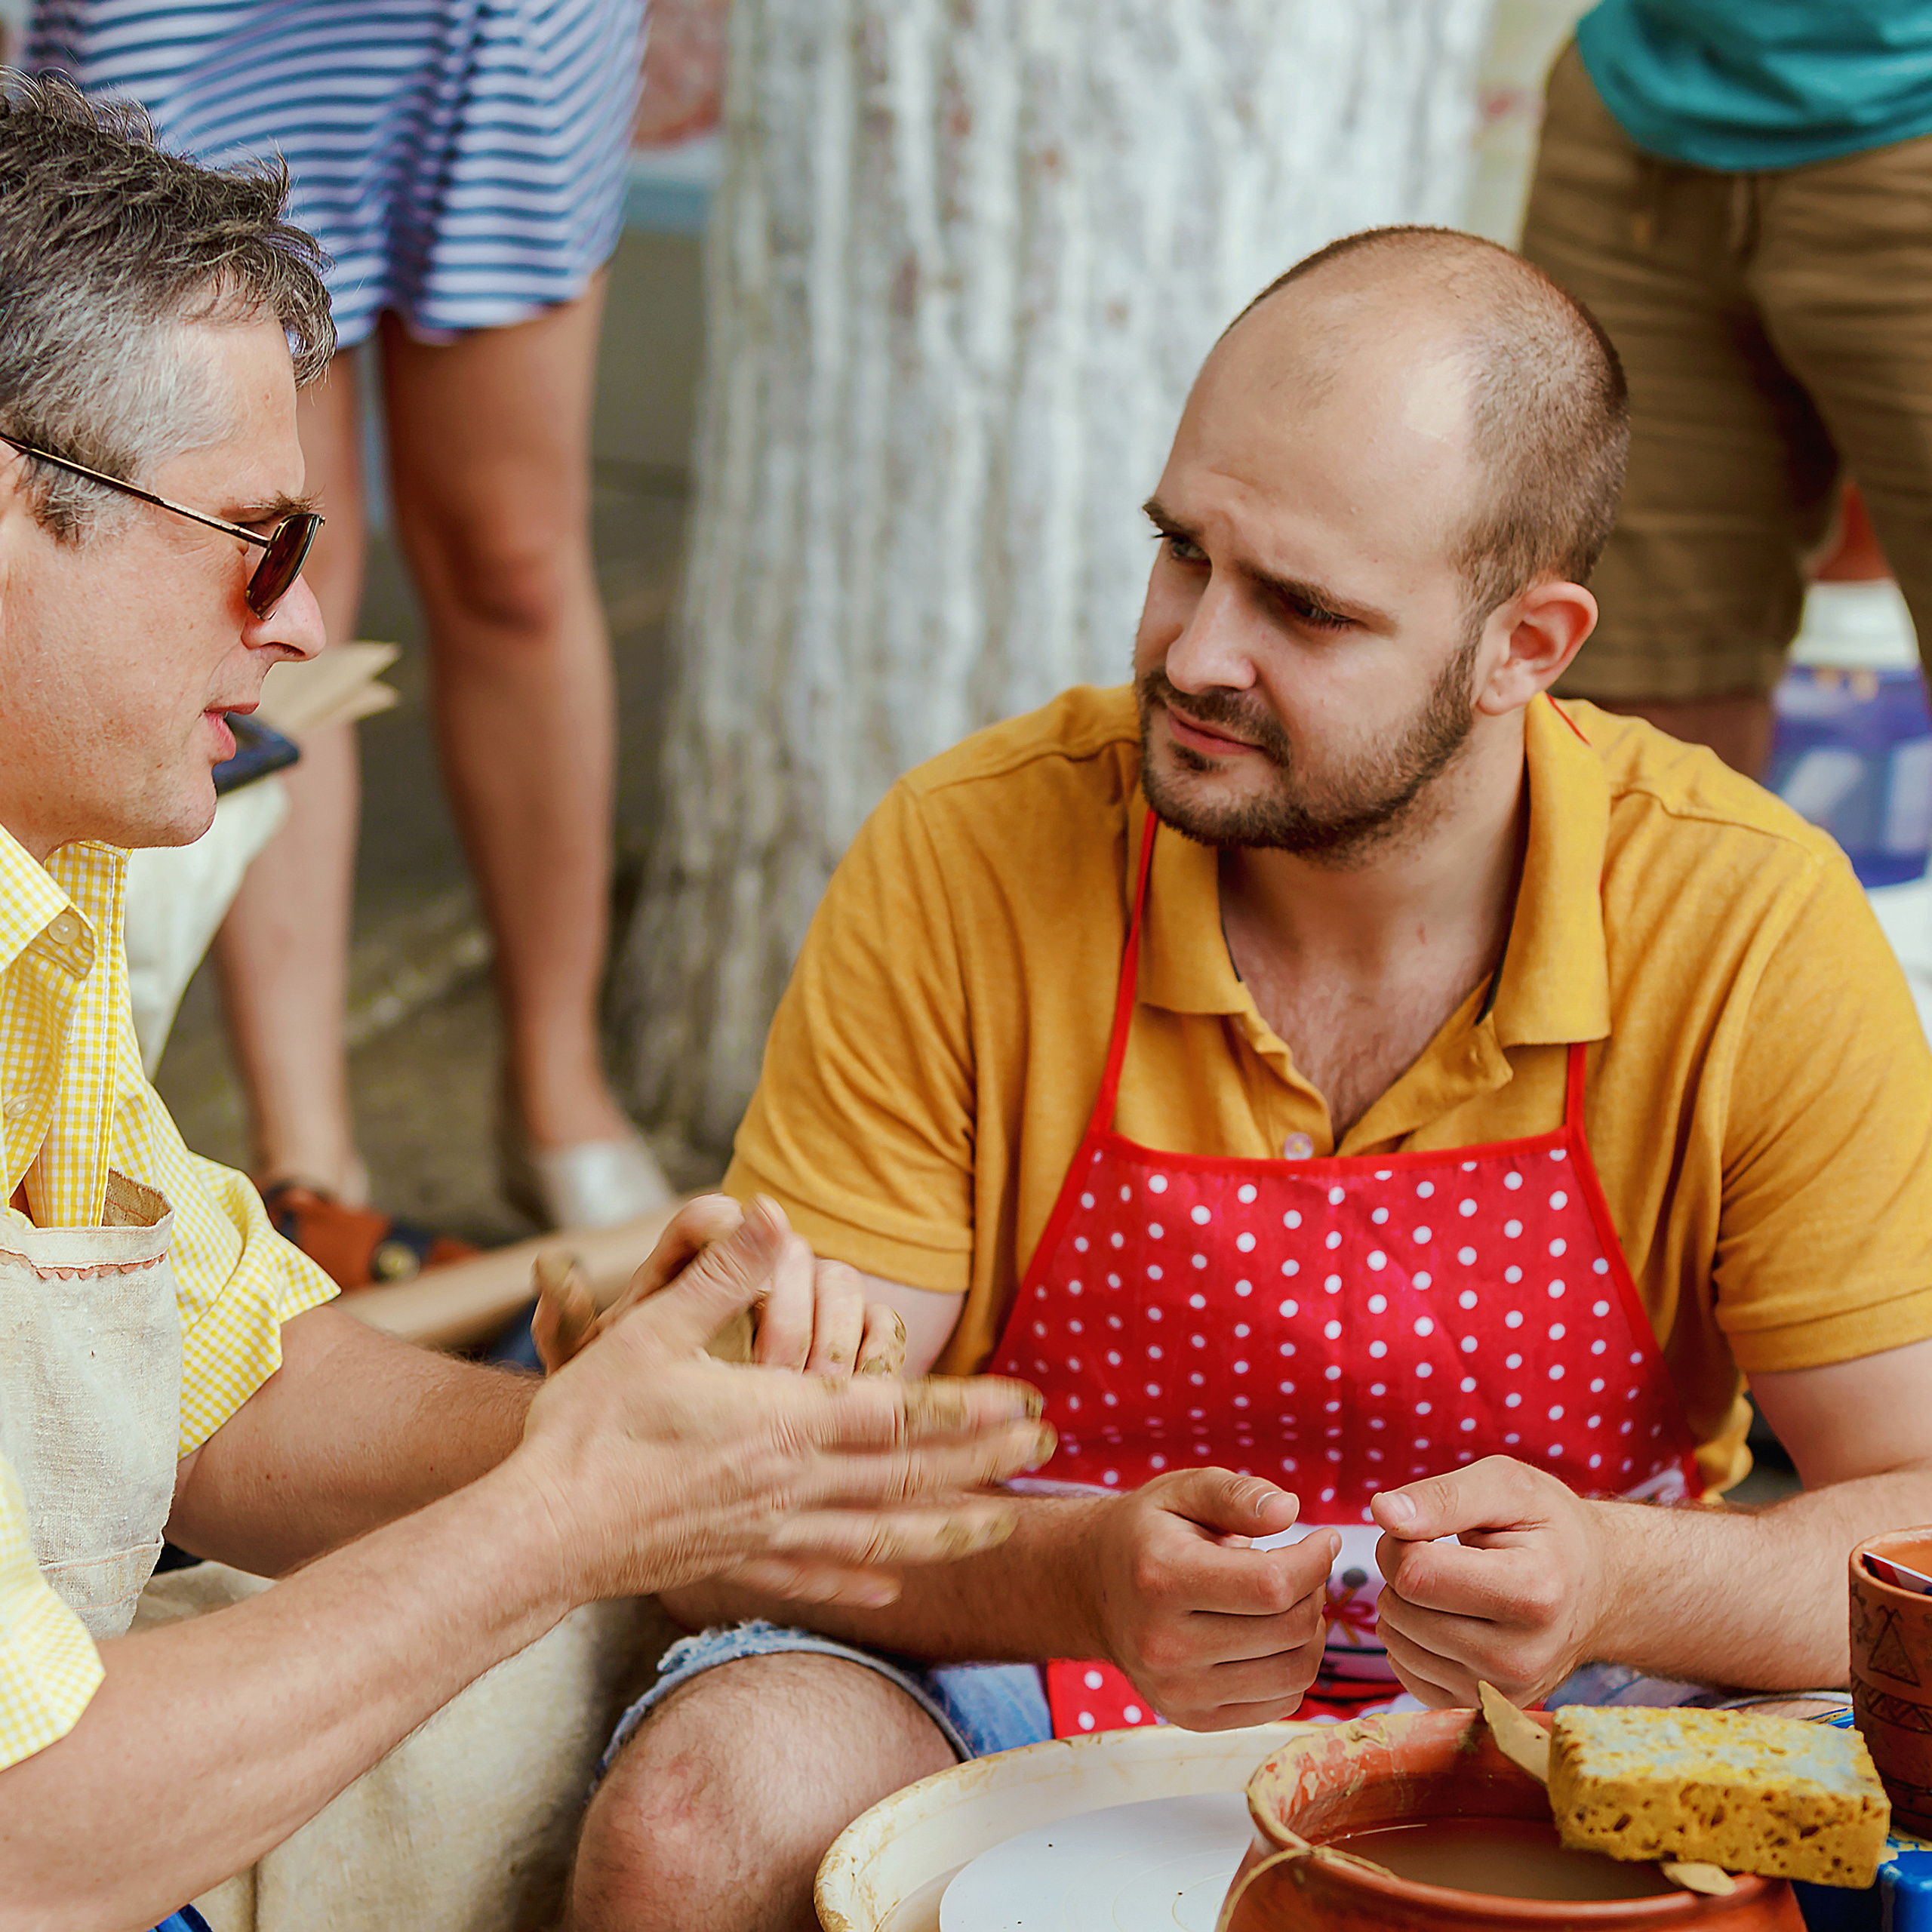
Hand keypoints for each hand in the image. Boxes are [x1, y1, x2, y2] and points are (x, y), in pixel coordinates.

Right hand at [513, 1201, 1052, 1607]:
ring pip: (880, 1536)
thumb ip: (722, 1274)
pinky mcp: (734, 1565)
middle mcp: (791, 1484)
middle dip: (985, 1463)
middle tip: (1047, 1452)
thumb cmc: (588, 1427)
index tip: (1028, 1401)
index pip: (899, 1412)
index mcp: (783, 1422)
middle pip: (909, 1476)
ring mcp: (766, 1533)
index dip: (970, 1408)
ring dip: (948, 1529)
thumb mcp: (651, 1329)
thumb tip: (776, 1216)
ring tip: (1002, 1529)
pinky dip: (864, 1579)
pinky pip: (816, 1575)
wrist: (538, 1532)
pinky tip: (891, 1587)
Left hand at [533, 1195, 906, 1377]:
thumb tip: (548, 1269)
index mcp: (688, 1262)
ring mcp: (813, 1298)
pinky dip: (877, 1357)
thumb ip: (566, 1328)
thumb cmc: (625, 1411)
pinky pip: (882, 1325)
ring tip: (811, 1396)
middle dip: (788, 1310)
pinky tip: (858, 1405)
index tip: (713, 1298)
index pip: (712, 1218)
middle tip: (772, 1367)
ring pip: (844, 1286)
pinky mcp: (855, 1337)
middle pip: (792, 1251)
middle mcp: (757, 1266)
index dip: (721, 1240)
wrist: (675, 1459)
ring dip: (835, 1338)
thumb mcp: (593, 1380)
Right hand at [1087, 1469, 1336, 1729]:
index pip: (1271, 1585)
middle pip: (1289, 1629)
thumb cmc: (1146, 1533)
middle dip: (1313, 1591)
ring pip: (1294, 1673)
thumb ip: (1235, 1493)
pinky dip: (1291, 1666)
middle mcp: (1164, 1645)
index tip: (1323, 1539)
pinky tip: (1270, 1634)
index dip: (1314, 1560)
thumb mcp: (1181, 1492)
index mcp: (1161, 1579)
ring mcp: (1178, 1691)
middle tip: (1301, 1566)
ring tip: (1288, 1600)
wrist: (1091, 1589)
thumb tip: (1289, 1509)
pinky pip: (1280, 1703)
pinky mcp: (1193, 1719)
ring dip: (1310, 1631)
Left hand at [1371, 1456, 1609, 1706]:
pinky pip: (1405, 1673)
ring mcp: (1501, 1691)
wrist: (1598, 1588)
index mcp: (1533, 1594)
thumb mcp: (1507, 1486)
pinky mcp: (1481, 1708)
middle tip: (1445, 1557)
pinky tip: (1449, 1619)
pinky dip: (1412, 1640)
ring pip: (1396, 1643)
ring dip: (1405, 1605)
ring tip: (1452, 1588)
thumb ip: (1442, 1496)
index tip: (1430, 1529)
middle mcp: (1520, 1657)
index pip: (1415, 1574)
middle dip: (1403, 1571)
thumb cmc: (1548, 1529)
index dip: (1401, 1540)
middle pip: (1401, 1609)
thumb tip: (1382, 1511)